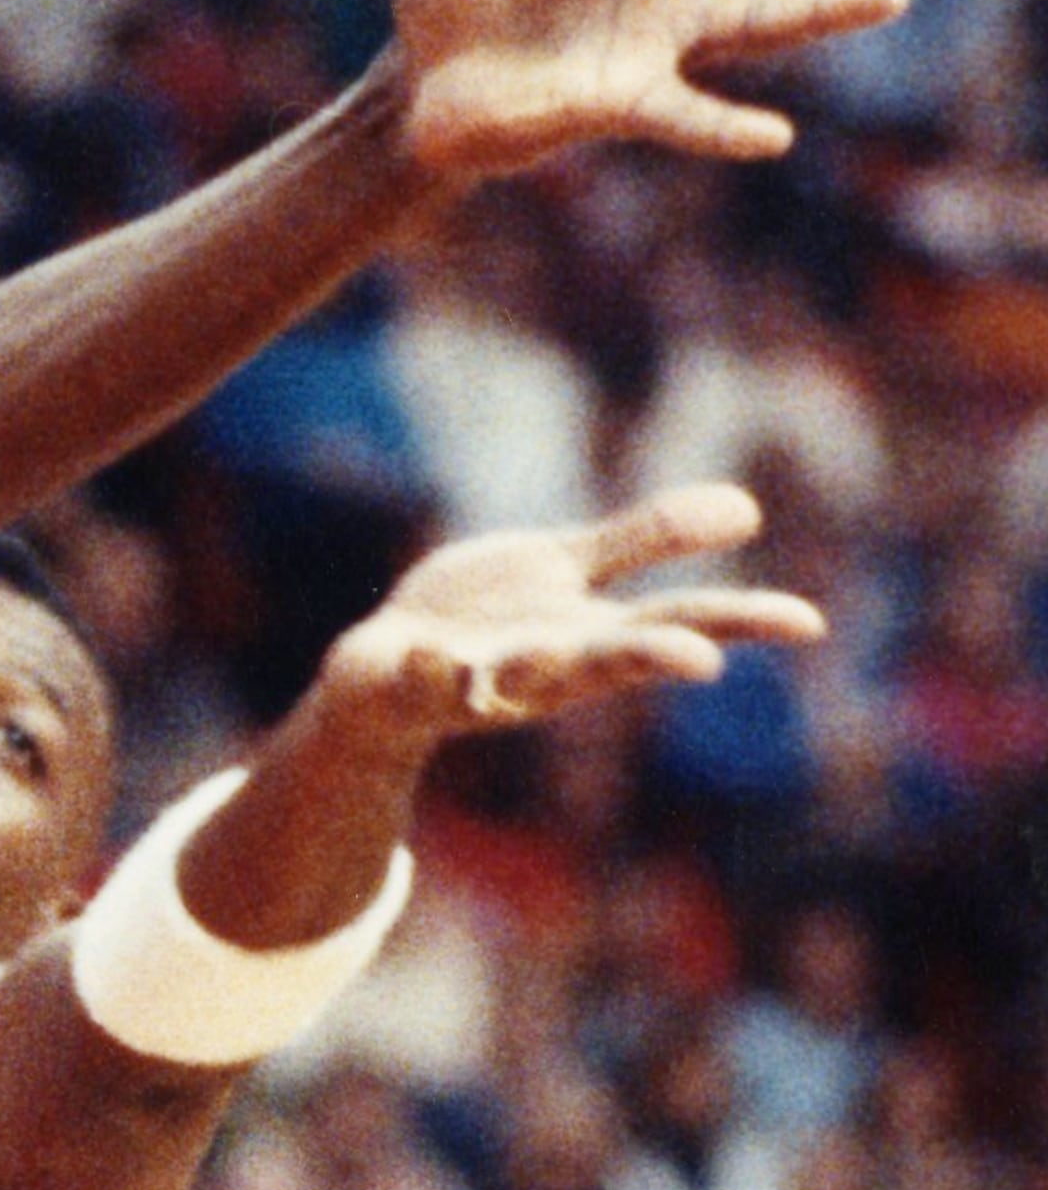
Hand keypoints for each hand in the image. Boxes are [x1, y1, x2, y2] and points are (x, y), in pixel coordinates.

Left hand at [318, 485, 822, 749]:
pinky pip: (423, 678)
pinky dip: (429, 668)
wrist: (382, 673)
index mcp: (593, 634)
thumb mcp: (568, 572)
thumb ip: (644, 542)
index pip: (680, 623)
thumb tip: (745, 508)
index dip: (742, 621)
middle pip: (612, 658)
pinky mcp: (415, 681)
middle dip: (654, 657)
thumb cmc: (490, 622)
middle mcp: (548, 663)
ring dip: (537, 666)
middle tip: (705, 660)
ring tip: (552, 650)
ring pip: (517, 677)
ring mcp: (482, 677)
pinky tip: (430, 652)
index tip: (807, 621)